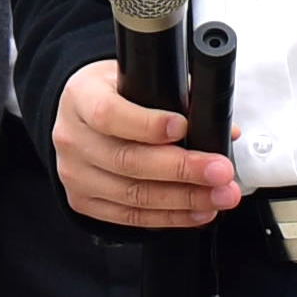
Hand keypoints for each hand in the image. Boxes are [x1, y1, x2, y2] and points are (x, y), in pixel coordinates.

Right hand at [53, 58, 240, 232]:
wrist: (79, 117)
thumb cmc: (115, 95)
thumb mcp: (136, 79)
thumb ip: (177, 97)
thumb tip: (224, 129)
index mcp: (81, 98)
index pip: (109, 114)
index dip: (148, 124)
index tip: (184, 128)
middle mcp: (72, 138)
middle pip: (127, 161)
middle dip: (182, 169)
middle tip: (220, 171)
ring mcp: (75, 174)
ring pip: (133, 194)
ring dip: (184, 199)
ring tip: (220, 195)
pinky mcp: (83, 201)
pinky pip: (130, 216)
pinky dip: (169, 217)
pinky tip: (198, 212)